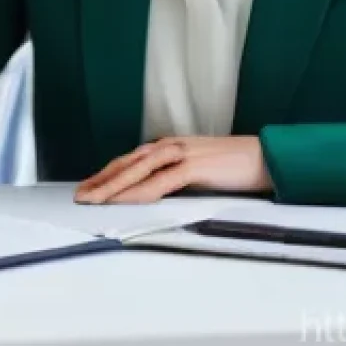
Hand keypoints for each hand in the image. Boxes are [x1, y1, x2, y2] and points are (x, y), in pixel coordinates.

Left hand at [74, 136, 271, 204]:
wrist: (266, 156)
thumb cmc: (233, 166)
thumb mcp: (196, 172)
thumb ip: (175, 177)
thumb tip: (154, 192)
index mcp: (168, 146)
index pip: (129, 161)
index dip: (106, 174)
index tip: (88, 187)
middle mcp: (169, 146)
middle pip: (126, 163)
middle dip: (101, 179)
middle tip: (80, 195)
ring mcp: (181, 154)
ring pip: (138, 169)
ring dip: (113, 185)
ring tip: (94, 199)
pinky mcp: (195, 166)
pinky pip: (161, 181)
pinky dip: (141, 190)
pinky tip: (127, 200)